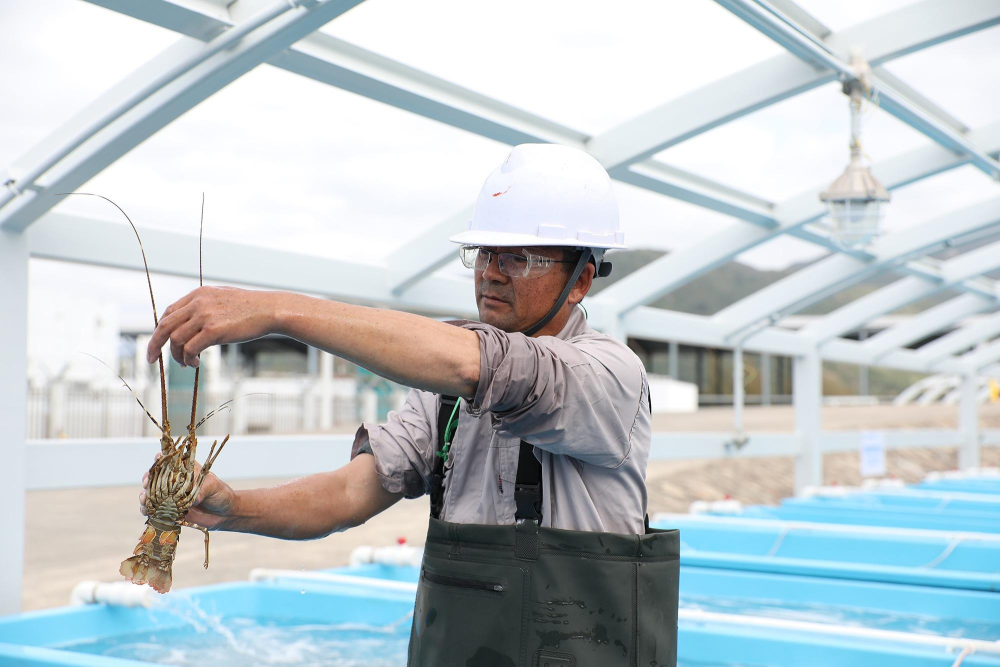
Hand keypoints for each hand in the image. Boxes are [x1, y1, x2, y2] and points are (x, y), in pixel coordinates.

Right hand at [140, 457, 236, 529]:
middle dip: (147, 480)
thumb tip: (193, 499)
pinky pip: (155, 511)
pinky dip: (148, 511)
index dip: (160, 459)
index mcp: (185, 471)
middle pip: (155, 478)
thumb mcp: (213, 487)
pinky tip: (146, 511)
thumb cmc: (220, 494)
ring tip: (144, 499)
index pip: (169, 462)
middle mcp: (175, 484)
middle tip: (146, 483)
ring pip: (151, 495)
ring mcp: (171, 498)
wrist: (225, 514)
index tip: (156, 459)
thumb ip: (202, 490)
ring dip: (144, 496)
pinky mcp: (170, 512)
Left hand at [146, 286, 277, 367]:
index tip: (158, 343)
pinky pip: (190, 348)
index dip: (160, 330)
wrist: (270, 310)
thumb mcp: (222, 299)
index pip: (168, 313)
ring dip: (176, 355)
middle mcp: (198, 303)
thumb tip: (193, 325)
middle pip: (164, 326)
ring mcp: (205, 316)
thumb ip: (205, 307)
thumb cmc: (250, 308)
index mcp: (198, 294)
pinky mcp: (214, 330)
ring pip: (175, 339)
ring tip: (186, 363)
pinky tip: (195, 363)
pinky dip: (188, 358)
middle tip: (152, 359)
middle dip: (155, 345)